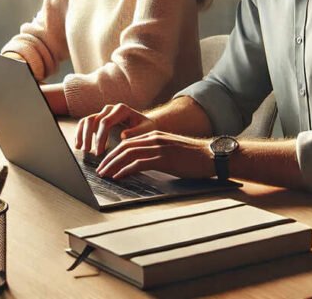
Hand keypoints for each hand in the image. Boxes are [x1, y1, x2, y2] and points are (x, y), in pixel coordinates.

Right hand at [74, 103, 156, 157]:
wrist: (145, 124)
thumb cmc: (146, 128)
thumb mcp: (146, 130)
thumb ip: (136, 132)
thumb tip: (123, 135)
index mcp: (121, 109)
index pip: (105, 122)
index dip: (100, 137)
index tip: (99, 152)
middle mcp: (110, 109)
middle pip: (93, 120)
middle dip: (89, 137)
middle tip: (88, 152)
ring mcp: (103, 113)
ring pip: (87, 120)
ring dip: (82, 135)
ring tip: (81, 149)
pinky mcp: (98, 119)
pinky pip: (85, 123)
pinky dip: (80, 133)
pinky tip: (78, 144)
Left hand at [96, 131, 213, 179]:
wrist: (212, 155)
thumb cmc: (193, 157)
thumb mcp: (170, 150)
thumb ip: (155, 153)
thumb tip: (140, 164)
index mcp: (154, 135)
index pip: (127, 143)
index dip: (114, 153)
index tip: (105, 163)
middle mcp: (154, 138)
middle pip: (124, 147)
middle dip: (109, 159)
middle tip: (99, 171)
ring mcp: (158, 148)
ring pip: (128, 154)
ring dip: (113, 165)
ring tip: (104, 175)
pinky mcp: (163, 158)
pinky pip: (139, 163)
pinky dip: (125, 170)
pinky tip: (119, 177)